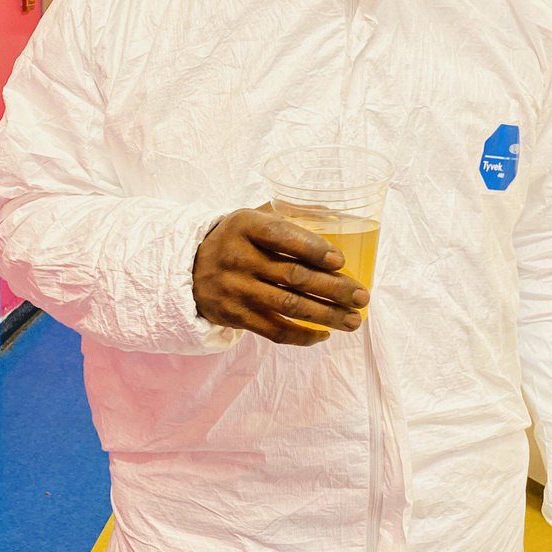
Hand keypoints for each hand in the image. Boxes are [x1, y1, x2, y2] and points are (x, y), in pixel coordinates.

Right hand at [193, 207, 369, 345]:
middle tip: (362, 296)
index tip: (341, 261)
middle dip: (334, 288)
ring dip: (327, 315)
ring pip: (289, 306)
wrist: (189, 270)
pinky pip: (274, 330)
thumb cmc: (235, 240)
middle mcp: (239, 257)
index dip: (314, 248)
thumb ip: (288, 215)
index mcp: (245, 226)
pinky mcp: (235, 316)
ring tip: (353, 320)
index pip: (282, 235)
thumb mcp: (251, 217)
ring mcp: (236, 289)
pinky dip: (302, 335)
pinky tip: (324, 334)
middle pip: (294, 275)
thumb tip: (336, 217)